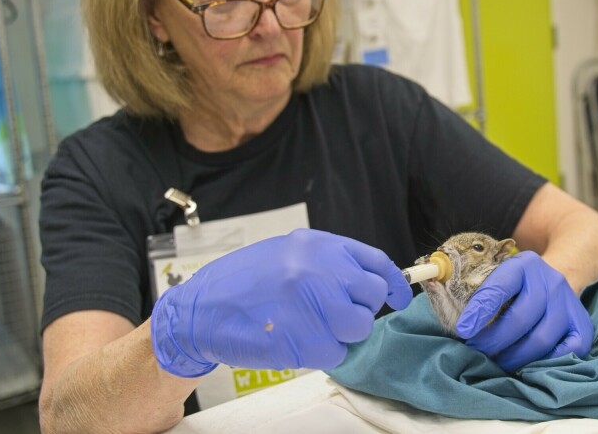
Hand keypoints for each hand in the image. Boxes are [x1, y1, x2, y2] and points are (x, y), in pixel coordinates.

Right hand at [150, 228, 411, 376]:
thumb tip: (364, 279)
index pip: (375, 262)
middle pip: (371, 296)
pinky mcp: (306, 340)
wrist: (199, 311)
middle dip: (357, 309)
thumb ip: (327, 262)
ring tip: (307, 326)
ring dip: (340, 333)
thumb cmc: (243, 283)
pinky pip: (335, 352)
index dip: (392, 282)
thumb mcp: (287, 253)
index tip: (398, 297)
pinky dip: (320, 352)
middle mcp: (321, 270)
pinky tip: (293, 339)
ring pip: (358, 327)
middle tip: (332, 314)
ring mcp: (314, 305)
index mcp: (317, 245)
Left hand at [455, 250, 592, 371]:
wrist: (555, 280)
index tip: (463, 331)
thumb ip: (479, 292)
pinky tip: (527, 363)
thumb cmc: (516, 286)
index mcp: (524, 265)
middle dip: (493, 341)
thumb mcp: (499, 276)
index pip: (500, 287)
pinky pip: (566, 352)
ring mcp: (568, 303)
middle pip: (520, 319)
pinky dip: (544, 362)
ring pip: (541, 340)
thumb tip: (454, 319)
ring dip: (514, 357)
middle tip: (476, 350)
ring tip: (497, 361)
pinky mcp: (582, 325)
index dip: (480, 311)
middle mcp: (550, 281)